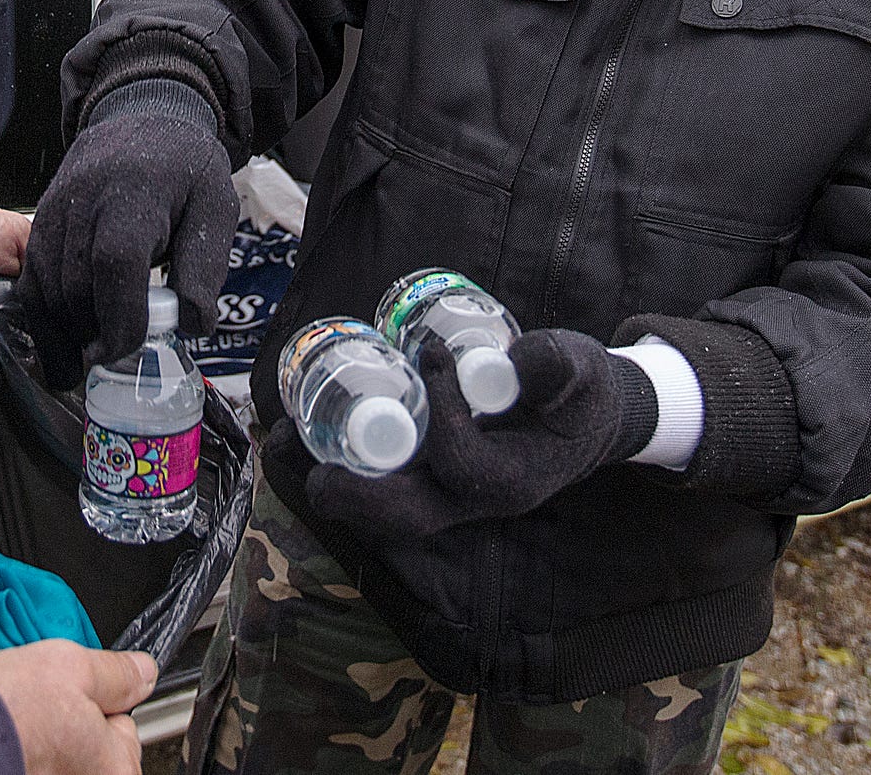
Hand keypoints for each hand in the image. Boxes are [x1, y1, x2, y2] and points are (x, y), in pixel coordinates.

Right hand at [0, 640, 155, 774]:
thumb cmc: (8, 711)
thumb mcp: (72, 666)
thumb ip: (116, 672)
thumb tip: (142, 672)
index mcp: (117, 768)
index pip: (125, 727)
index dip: (97, 702)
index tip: (70, 695)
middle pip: (92, 750)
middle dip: (71, 727)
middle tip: (40, 708)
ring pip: (60, 763)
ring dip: (44, 746)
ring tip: (18, 726)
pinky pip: (32, 769)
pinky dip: (22, 761)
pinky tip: (6, 746)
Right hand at [19, 104, 237, 385]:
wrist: (145, 118)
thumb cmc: (185, 168)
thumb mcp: (215, 208)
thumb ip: (204, 268)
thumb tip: (192, 324)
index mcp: (135, 192)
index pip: (116, 262)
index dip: (120, 315)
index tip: (129, 347)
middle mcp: (86, 196)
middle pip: (76, 282)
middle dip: (93, 331)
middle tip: (115, 356)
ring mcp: (55, 206)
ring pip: (46, 285)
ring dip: (67, 328)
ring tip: (91, 352)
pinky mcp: (40, 217)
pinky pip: (31, 276)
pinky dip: (44, 314)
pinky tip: (66, 337)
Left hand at [296, 333, 643, 543]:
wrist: (584, 422)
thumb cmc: (580, 394)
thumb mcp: (584, 372)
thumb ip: (562, 365)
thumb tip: (524, 357)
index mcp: (512, 481)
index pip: (463, 463)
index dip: (443, 413)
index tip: (430, 353)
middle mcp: (474, 502)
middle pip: (408, 516)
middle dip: (356, 495)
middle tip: (313, 457)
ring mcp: (448, 497)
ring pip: (382, 511)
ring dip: (333, 483)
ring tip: (285, 442)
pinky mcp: (429, 483)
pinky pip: (377, 489)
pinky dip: (339, 468)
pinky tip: (301, 434)